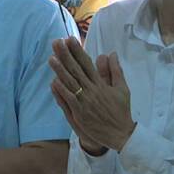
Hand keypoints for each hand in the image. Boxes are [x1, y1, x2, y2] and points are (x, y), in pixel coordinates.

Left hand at [48, 37, 134, 152]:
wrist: (120, 134)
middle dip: (66, 55)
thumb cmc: (120, 111)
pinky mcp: (79, 113)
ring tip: (51, 58)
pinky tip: (53, 81)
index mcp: (101, 84)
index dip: (78, 51)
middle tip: (56, 42)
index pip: (87, 63)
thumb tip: (110, 53)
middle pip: (76, 70)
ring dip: (60, 71)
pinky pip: (68, 100)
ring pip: (70, 84)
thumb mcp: (122, 89)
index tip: (70, 39)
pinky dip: (61, 91)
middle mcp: (92, 91)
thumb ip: (115, 71)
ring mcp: (84, 102)